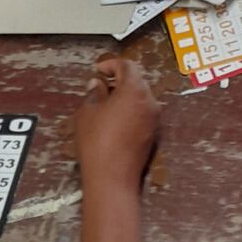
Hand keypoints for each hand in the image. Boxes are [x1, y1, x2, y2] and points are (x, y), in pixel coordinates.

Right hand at [72, 57, 159, 193]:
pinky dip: (131, 109)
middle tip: (100, 86)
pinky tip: (115, 119)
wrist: (113, 177)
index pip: (127, 66)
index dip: (111, 64)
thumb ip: (94, 93)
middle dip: (119, 79)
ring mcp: (154, 118)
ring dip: (125, 94)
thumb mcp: (88, 113)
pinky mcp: (153, 133)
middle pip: (137, 80)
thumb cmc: (97, 141)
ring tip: (105, 103)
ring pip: (141, 96)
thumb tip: (98, 84)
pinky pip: (143, 112)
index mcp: (134, 90)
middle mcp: (150, 101)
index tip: (98, 70)